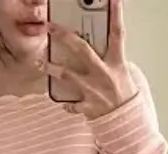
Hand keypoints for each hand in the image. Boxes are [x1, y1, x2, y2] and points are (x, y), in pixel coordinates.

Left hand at [46, 0, 136, 120]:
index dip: (116, 14)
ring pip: (67, 75)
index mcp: (116, 63)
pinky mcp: (87, 106)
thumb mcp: (122, 73)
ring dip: (52, 69)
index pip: (118, 34)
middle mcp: (103, 74)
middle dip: (64, 35)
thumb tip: (97, 46)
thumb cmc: (124, 97)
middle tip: (50, 26)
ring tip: (41, 64)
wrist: (127, 125)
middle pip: (81, 49)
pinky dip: (66, 104)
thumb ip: (109, 59)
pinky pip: (70, 104)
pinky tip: (64, 103)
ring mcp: (93, 90)